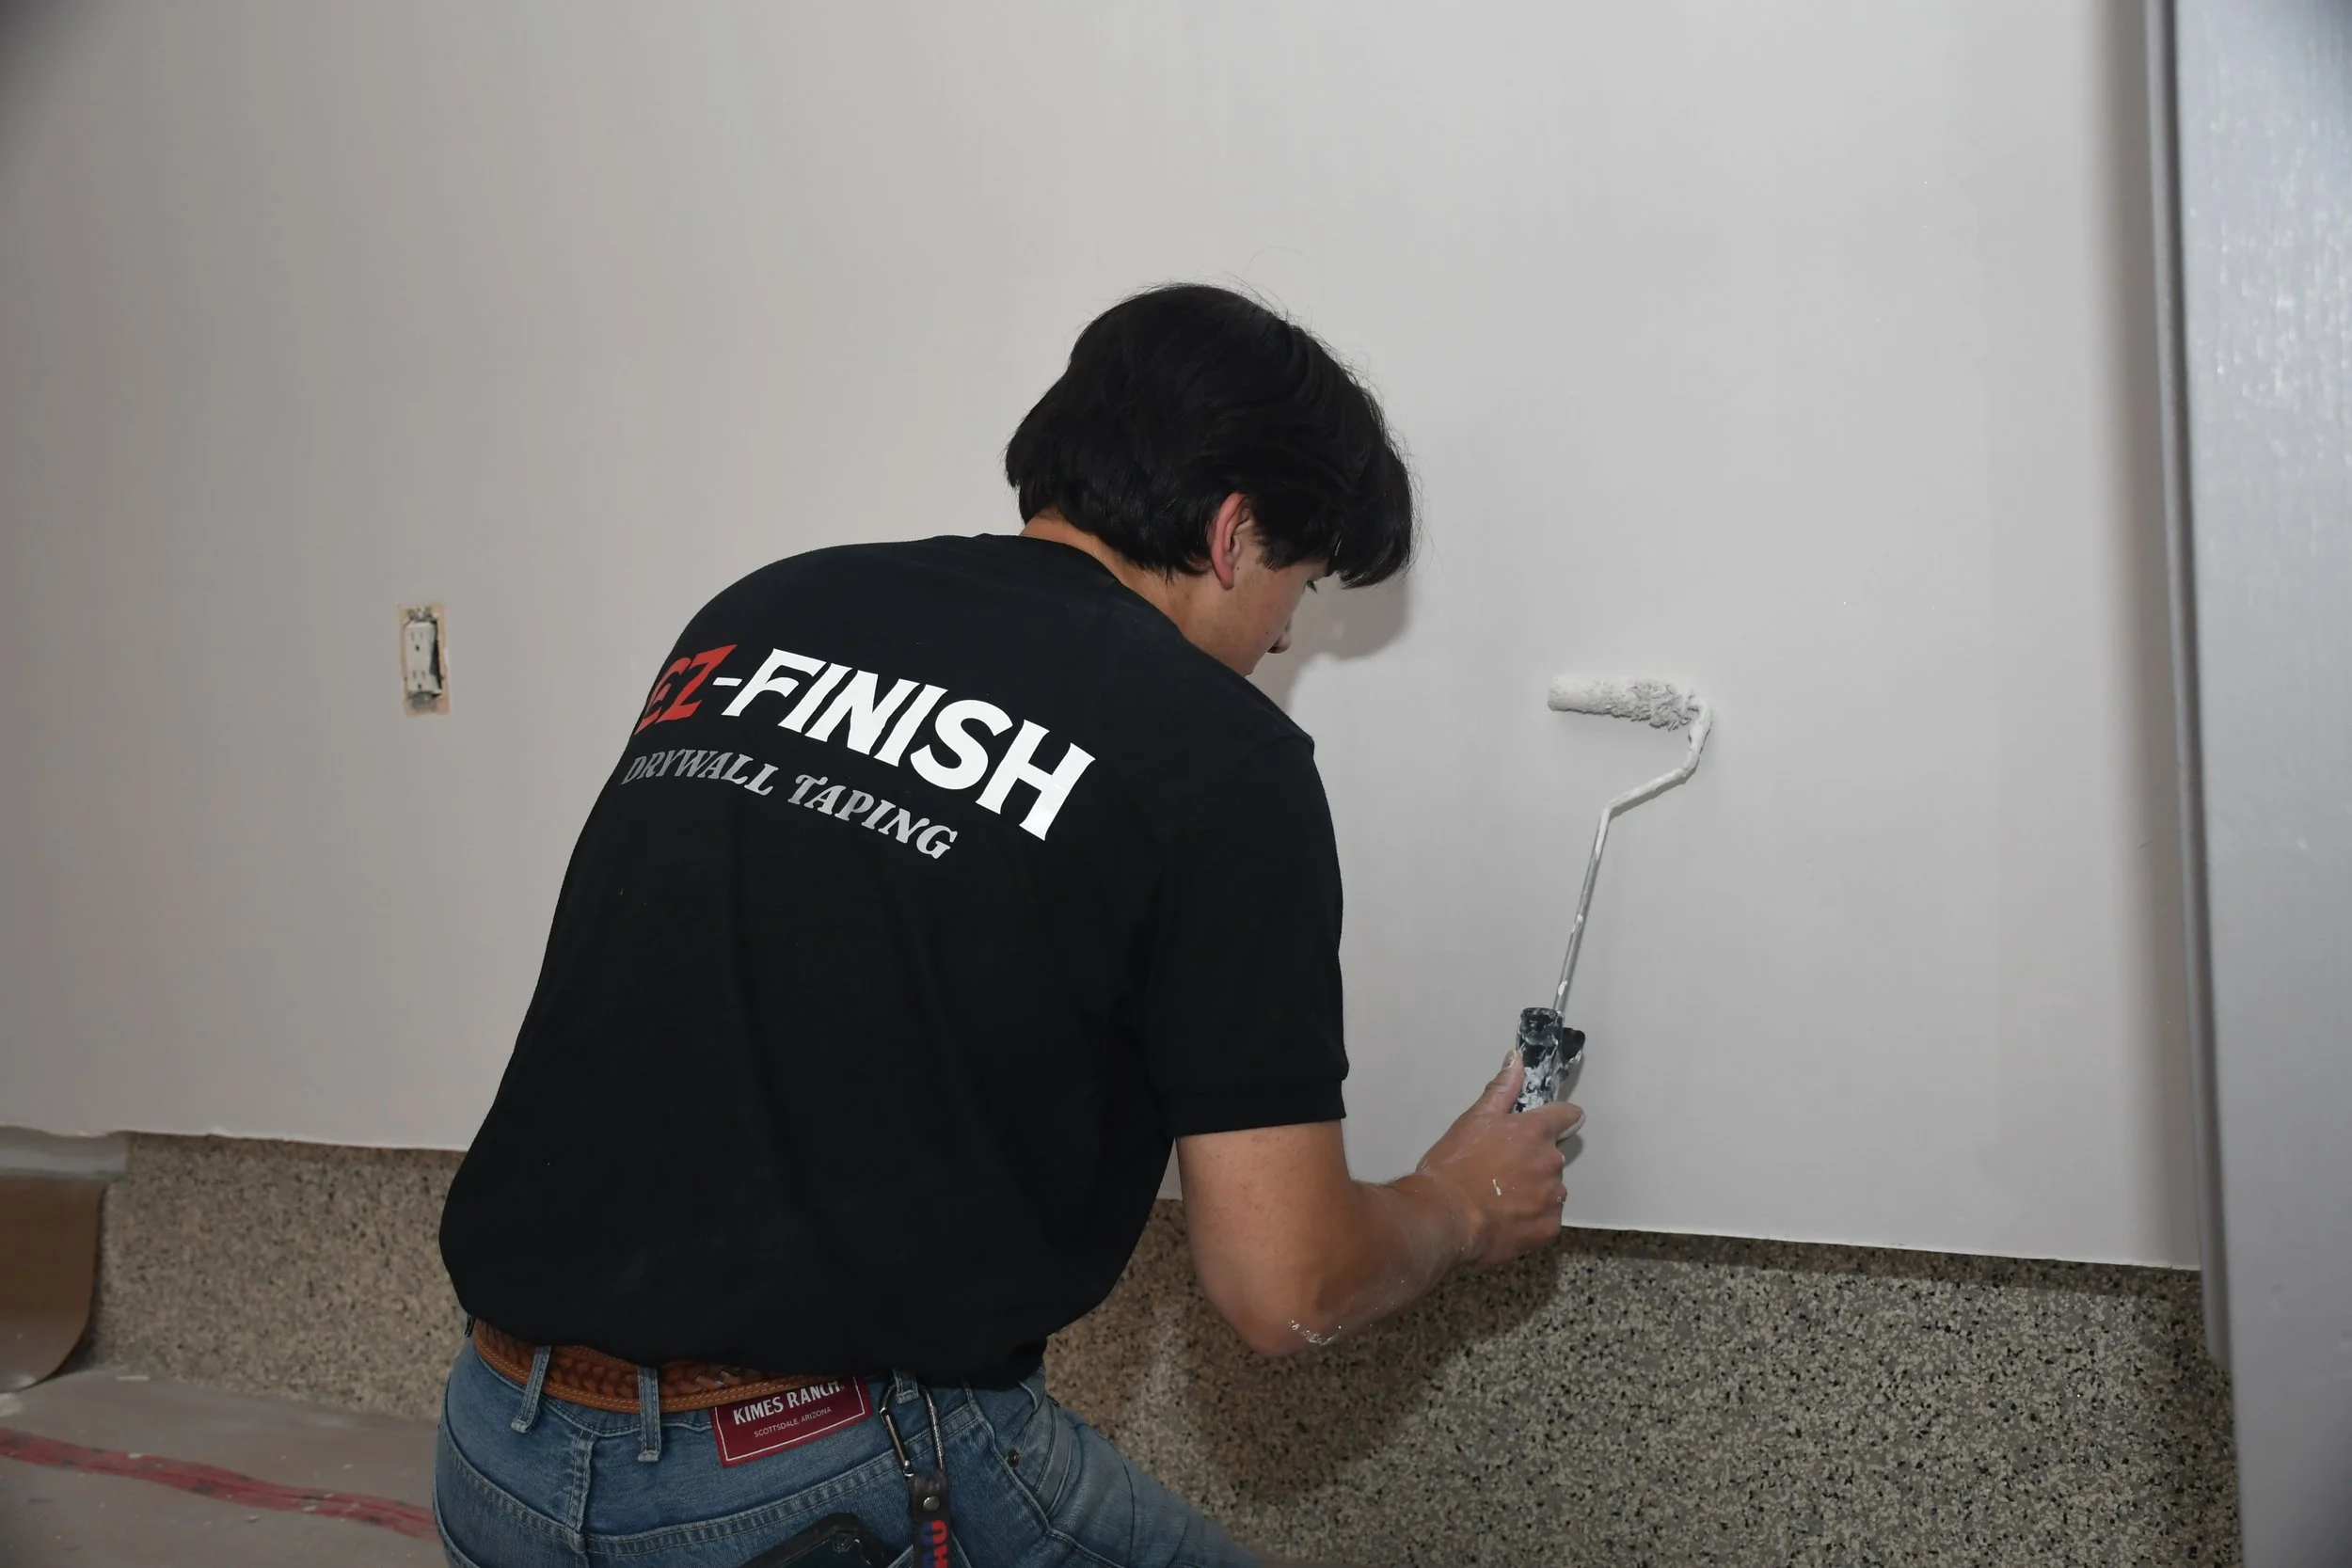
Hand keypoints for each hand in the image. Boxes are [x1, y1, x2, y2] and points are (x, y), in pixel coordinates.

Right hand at [1400, 1052, 1583, 1267]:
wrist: (1444, 1217)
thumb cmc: (1455, 1165)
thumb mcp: (1473, 1120)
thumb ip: (1501, 1089)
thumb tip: (1516, 1058)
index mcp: (1535, 1132)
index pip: (1568, 1116)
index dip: (1558, 1118)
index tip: (1542, 1128)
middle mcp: (1552, 1162)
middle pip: (1552, 1156)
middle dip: (1534, 1160)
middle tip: (1501, 1170)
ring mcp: (1553, 1198)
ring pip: (1551, 1189)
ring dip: (1535, 1190)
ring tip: (1501, 1199)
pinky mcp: (1549, 1228)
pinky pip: (1546, 1217)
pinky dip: (1532, 1218)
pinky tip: (1506, 1219)